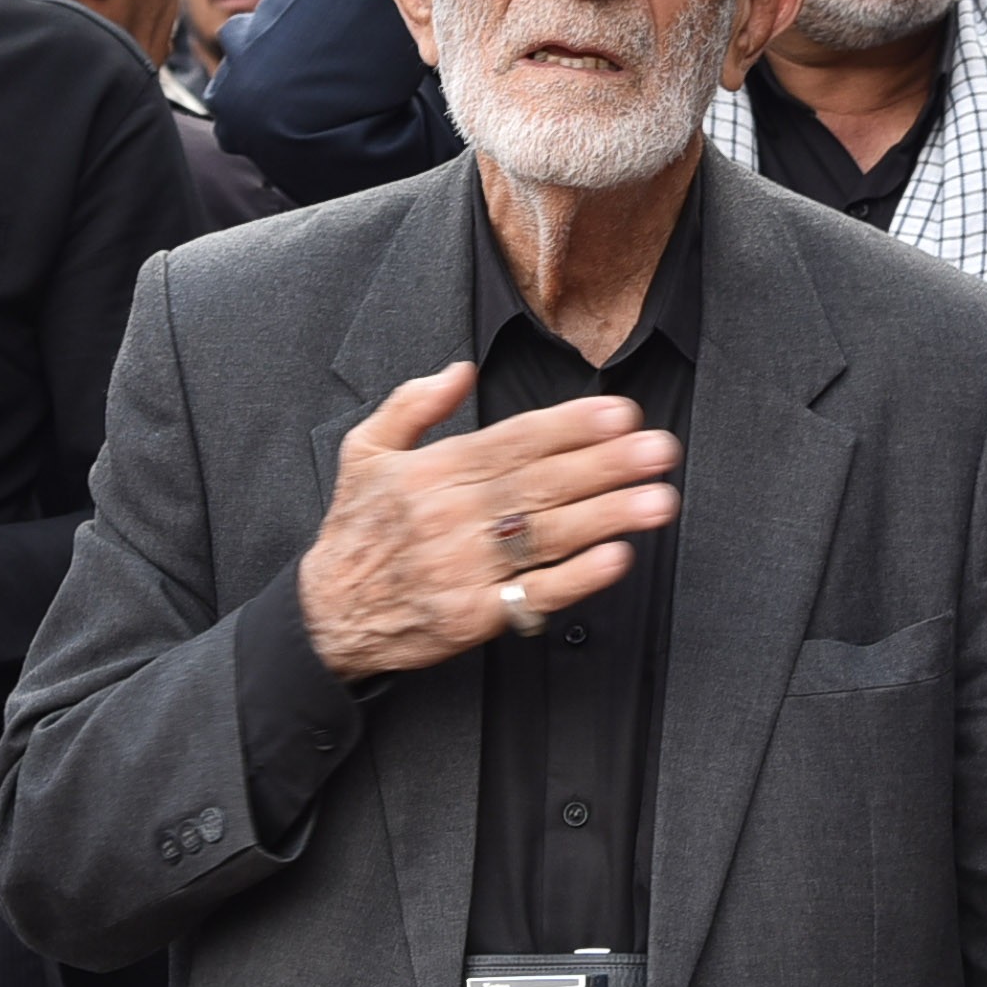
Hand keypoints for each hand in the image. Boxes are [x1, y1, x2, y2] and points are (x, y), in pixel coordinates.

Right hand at [295, 363, 682, 680]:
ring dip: (608, 516)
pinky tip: (615, 558)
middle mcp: (451, 517)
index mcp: (432, 473)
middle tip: (658, 449)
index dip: (569, 426)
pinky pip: (534, 596)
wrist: (327, 615)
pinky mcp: (472, 617)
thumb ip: (413, 404)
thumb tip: (459, 369)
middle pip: (540, 484)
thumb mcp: (365, 451)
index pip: (513, 441)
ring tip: (656, 499)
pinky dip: (577, 578)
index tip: (618, 414)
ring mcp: (464, 569)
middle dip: (607, 464)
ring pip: (547, 537)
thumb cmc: (355, 531)